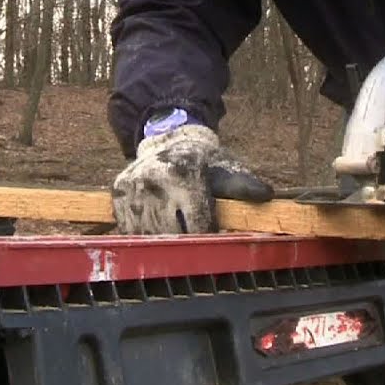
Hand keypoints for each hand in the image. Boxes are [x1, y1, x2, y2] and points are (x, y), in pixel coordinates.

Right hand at [112, 124, 272, 233]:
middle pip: (173, 233)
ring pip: (150, 235)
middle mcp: (154, 179)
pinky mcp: (117, 195)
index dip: (208, 237)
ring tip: (178, 240)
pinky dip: (145, 237)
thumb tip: (267, 195)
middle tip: (197, 245)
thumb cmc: (203, 161)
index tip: (214, 242)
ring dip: (165, 243)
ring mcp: (132, 188)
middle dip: (187, 243)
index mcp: (184, 173)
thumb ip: (242, 185)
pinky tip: (158, 231)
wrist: (168, 139)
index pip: (198, 222)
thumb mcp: (225, 168)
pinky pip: (131, 230)